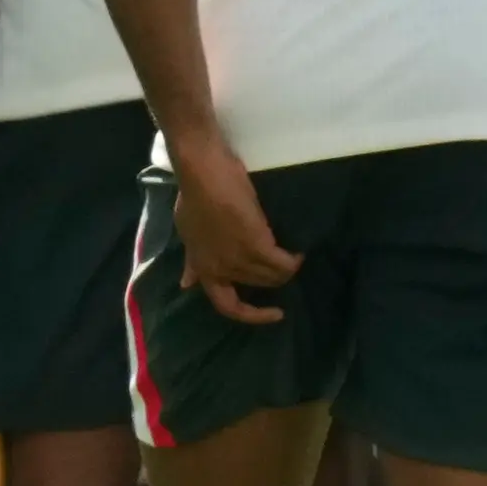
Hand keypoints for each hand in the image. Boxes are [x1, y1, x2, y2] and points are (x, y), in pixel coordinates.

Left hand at [169, 135, 296, 322]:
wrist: (203, 170)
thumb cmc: (194, 195)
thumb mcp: (188, 234)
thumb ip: (192, 261)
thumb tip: (188, 283)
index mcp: (203, 268)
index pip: (226, 306)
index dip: (251, 315)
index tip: (272, 312)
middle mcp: (220, 269)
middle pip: (257, 285)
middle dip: (273, 277)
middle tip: (283, 263)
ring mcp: (238, 259)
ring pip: (273, 276)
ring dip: (287, 268)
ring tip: (294, 255)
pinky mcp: (256, 244)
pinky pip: (283, 263)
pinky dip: (293, 260)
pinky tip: (299, 252)